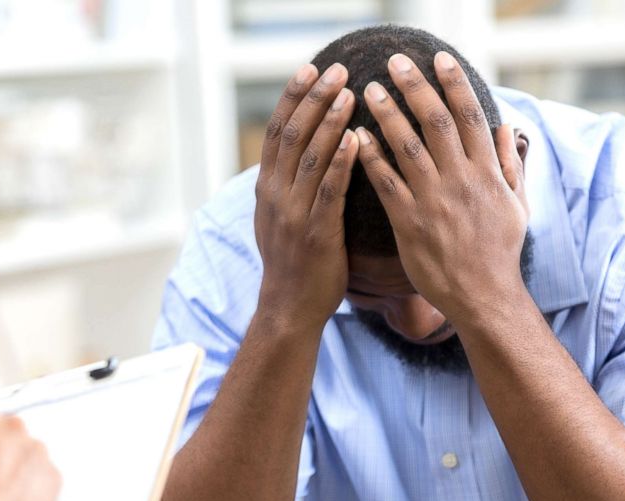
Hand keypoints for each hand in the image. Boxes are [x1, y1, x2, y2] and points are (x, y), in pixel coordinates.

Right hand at [254, 62, 359, 331]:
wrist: (289, 308)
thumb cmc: (294, 263)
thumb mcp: (279, 218)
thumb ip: (287, 186)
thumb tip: (298, 154)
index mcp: (267, 189)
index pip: (277, 131)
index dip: (293, 98)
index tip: (310, 68)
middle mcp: (275, 196)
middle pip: (291, 135)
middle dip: (313, 99)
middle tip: (337, 70)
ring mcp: (293, 214)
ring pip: (309, 157)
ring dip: (329, 122)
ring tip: (350, 93)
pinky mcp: (316, 233)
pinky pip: (329, 191)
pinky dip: (342, 162)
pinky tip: (357, 139)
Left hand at [356, 51, 528, 325]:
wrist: (484, 296)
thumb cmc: (500, 252)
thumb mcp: (517, 206)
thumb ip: (509, 165)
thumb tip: (506, 127)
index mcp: (487, 173)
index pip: (470, 116)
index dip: (454, 84)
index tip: (439, 58)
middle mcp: (461, 181)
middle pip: (436, 122)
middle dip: (415, 88)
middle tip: (395, 62)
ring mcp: (434, 201)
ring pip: (408, 147)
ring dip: (387, 114)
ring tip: (368, 90)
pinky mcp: (410, 223)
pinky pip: (387, 184)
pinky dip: (371, 158)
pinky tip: (355, 138)